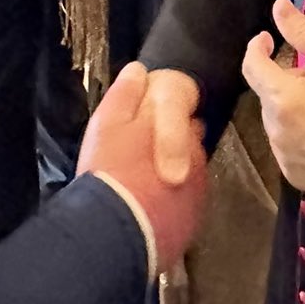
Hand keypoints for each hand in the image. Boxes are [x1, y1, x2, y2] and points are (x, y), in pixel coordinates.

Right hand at [78, 63, 208, 271]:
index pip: (176, 110)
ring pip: (187, 172)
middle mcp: (194, 155)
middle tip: (138, 156)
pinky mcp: (193, 218)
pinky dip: (171, 201)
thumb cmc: (110, 171)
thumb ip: (125, 94)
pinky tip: (148, 208)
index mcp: (176, 128)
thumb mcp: (108, 124)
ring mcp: (197, 189)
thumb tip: (139, 70)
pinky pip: (184, 202)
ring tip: (141, 185)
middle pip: (185, 142)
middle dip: (168, 144)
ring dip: (171, 174)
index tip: (139, 128)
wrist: (117, 233)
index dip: (156, 117)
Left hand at [241, 0, 304, 205]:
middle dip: (286, 82)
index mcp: (283, 98)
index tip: (268, 39)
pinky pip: (287, 147)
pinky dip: (299, 136)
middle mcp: (276, 130)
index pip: (252, 67)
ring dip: (292, 109)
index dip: (257, 48)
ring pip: (277, 122)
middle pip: (268, 95)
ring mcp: (284, 157)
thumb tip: (278, 7)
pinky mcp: (296, 178)